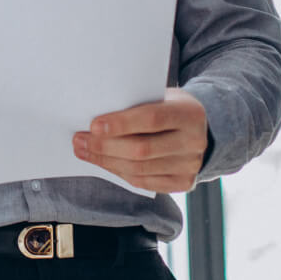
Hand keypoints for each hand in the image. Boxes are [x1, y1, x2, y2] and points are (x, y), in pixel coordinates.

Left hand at [72, 88, 209, 193]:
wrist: (200, 127)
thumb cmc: (169, 106)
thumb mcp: (160, 96)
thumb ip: (136, 105)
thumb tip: (96, 120)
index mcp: (190, 113)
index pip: (152, 119)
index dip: (121, 124)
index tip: (94, 125)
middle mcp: (194, 142)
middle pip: (142, 149)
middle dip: (105, 146)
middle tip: (80, 140)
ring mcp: (190, 165)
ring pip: (140, 169)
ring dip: (106, 161)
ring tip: (85, 151)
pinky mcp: (184, 182)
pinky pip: (145, 182)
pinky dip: (119, 172)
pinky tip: (103, 162)